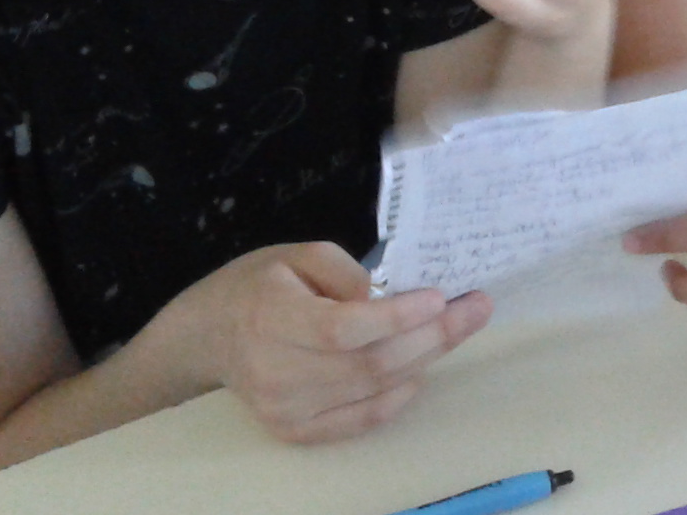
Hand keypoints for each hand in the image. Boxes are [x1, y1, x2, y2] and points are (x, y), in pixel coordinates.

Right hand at [184, 241, 488, 443]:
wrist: (209, 336)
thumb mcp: (294, 254)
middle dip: (433, 336)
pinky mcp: (294, 431)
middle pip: (369, 364)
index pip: (343, 328)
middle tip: (477, 308)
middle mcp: (275, 371)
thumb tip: (388, 298)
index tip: (441, 296)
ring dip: (425, 360)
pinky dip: (398, 398)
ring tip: (459, 329)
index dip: (397, 317)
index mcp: (270, 317)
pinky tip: (421, 371)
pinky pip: (360, 421)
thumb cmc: (258, 285)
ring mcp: (284, 409)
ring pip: (373, 391)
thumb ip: (343, 270)